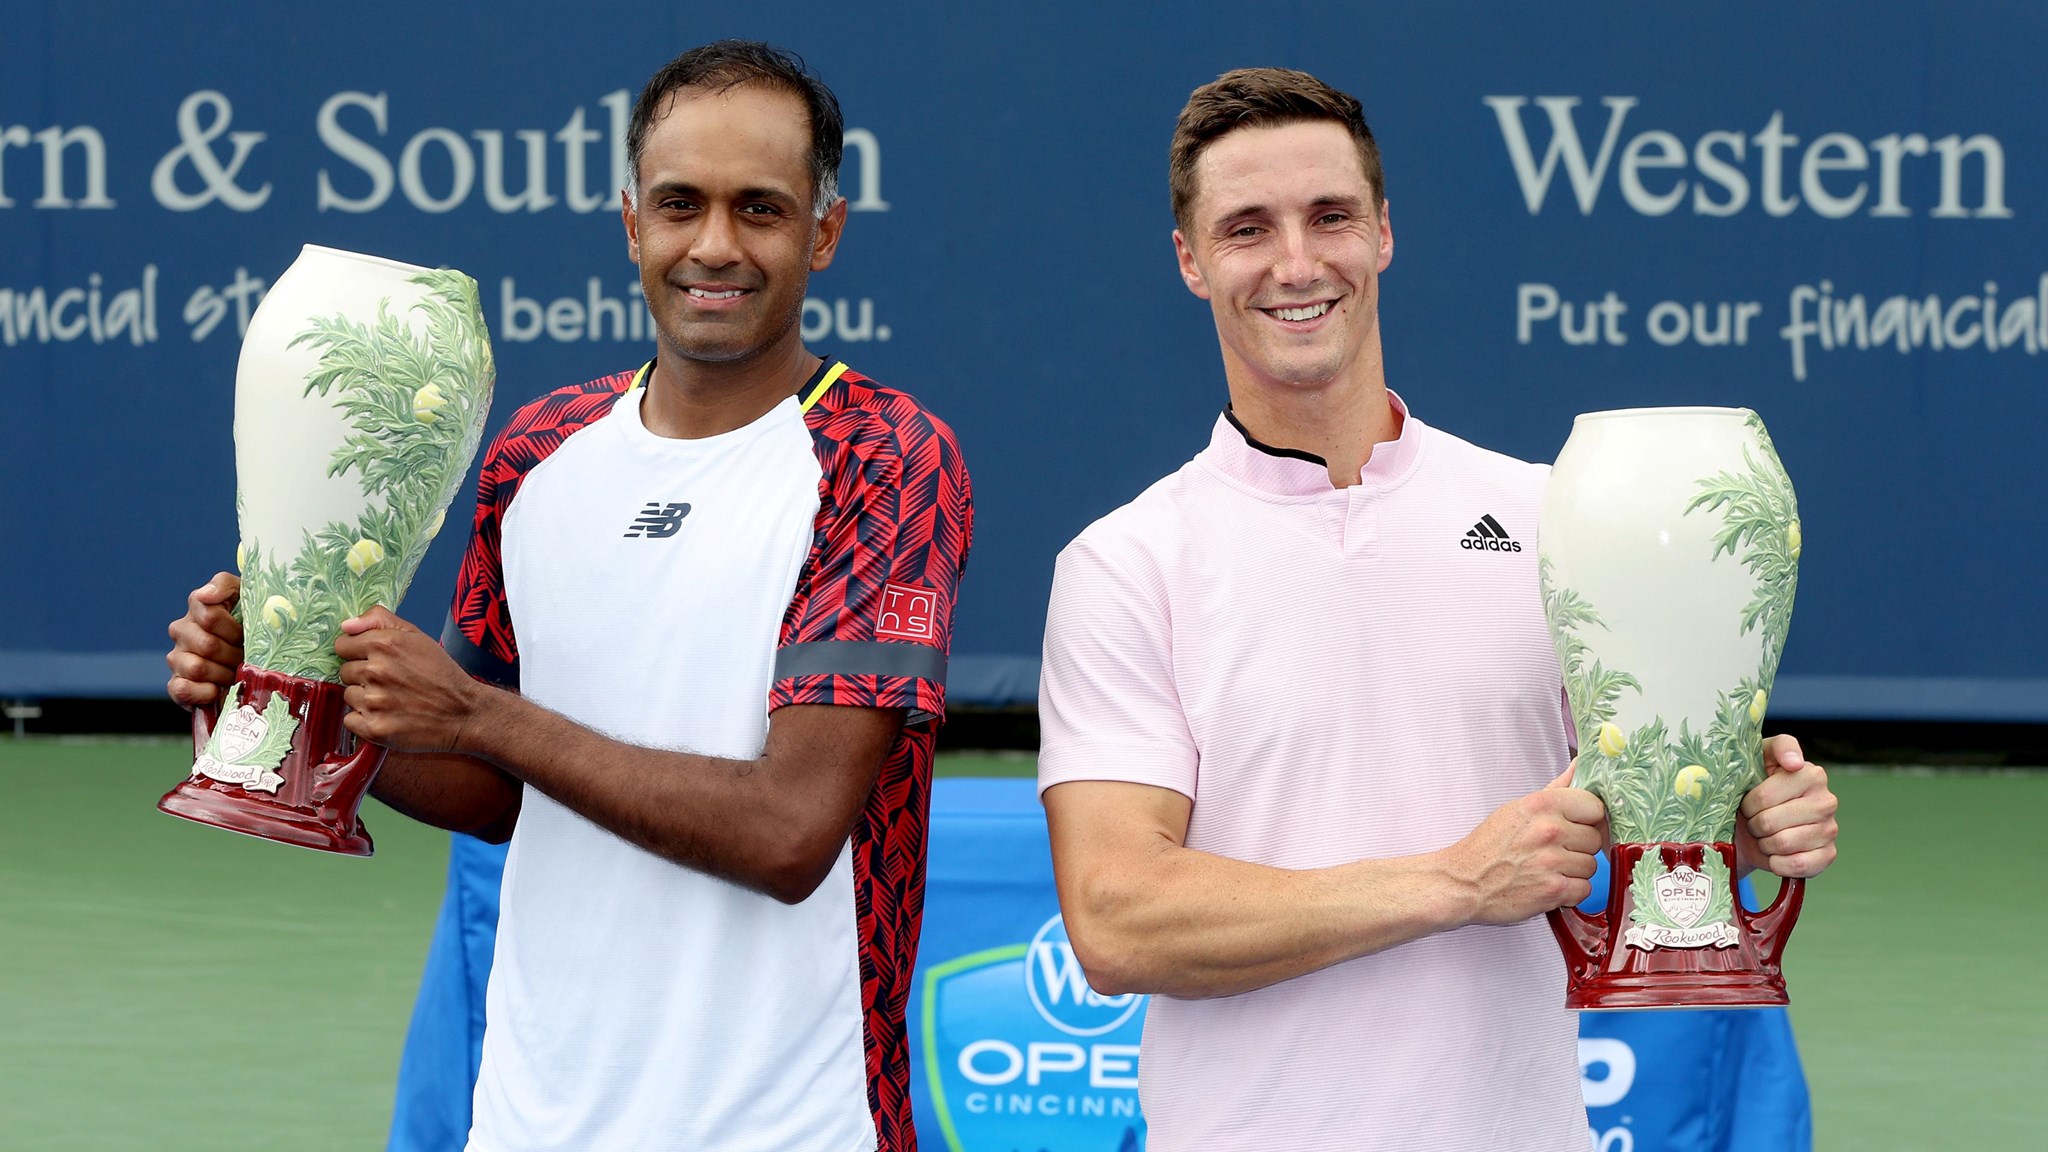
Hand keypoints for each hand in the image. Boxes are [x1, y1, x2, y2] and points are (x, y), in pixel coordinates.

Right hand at [166, 572, 242, 707]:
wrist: (258, 662)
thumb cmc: (253, 627)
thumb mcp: (248, 597)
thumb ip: (225, 586)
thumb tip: (204, 595)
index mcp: (198, 608)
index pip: (209, 616)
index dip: (232, 629)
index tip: (244, 633)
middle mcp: (182, 631)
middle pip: (206, 645)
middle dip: (233, 654)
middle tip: (245, 657)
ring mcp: (177, 658)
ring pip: (196, 667)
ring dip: (224, 674)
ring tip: (235, 673)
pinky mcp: (177, 684)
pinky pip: (182, 689)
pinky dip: (204, 693)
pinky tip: (218, 690)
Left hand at [335, 606, 488, 753]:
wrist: (465, 713)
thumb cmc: (441, 674)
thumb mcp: (417, 636)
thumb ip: (379, 620)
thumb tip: (345, 626)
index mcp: (383, 644)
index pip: (342, 646)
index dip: (357, 652)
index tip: (374, 660)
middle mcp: (375, 671)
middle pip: (345, 672)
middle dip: (363, 676)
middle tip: (391, 682)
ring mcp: (373, 702)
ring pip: (349, 696)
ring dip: (365, 699)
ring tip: (392, 700)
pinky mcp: (374, 729)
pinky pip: (350, 721)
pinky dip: (365, 721)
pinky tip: (387, 716)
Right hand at [1445, 763, 1606, 924]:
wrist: (1462, 882)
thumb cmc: (1488, 847)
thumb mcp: (1517, 809)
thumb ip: (1554, 790)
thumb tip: (1578, 767)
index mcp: (1541, 805)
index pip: (1594, 806)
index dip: (1587, 819)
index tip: (1575, 826)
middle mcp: (1549, 830)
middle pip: (1595, 839)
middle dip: (1579, 848)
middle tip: (1552, 851)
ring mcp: (1552, 861)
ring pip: (1592, 866)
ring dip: (1574, 872)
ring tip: (1548, 869)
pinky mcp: (1553, 890)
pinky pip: (1584, 889)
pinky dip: (1569, 892)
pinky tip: (1548, 885)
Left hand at [1737, 734, 1838, 877]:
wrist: (1751, 824)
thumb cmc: (1753, 786)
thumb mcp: (1759, 756)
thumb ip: (1778, 747)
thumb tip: (1795, 762)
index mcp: (1812, 774)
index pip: (1764, 798)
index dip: (1748, 804)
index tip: (1748, 801)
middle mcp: (1827, 801)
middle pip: (1771, 822)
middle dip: (1754, 825)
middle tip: (1755, 821)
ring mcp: (1830, 829)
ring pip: (1782, 844)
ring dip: (1764, 844)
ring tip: (1765, 835)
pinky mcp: (1828, 855)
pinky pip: (1799, 865)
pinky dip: (1778, 864)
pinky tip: (1775, 854)